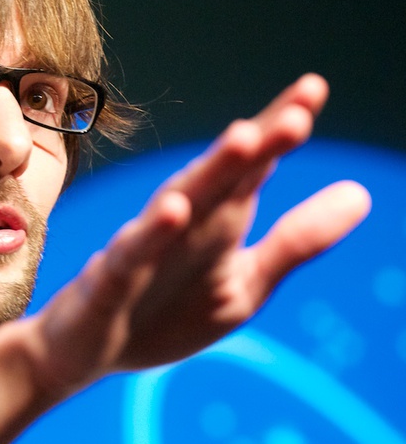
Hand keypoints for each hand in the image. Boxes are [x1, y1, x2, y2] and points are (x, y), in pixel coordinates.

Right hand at [21, 74, 370, 396]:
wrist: (81, 355)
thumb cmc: (163, 313)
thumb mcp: (245, 283)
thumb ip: (297, 240)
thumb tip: (362, 193)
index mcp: (216, 224)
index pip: (252, 170)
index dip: (279, 132)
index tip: (314, 88)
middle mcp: (181, 227)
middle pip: (222, 179)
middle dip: (256, 145)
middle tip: (298, 111)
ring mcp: (142, 251)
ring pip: (179, 205)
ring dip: (210, 172)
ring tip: (244, 138)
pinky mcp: (109, 282)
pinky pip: (132, 255)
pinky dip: (151, 233)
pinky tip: (175, 211)